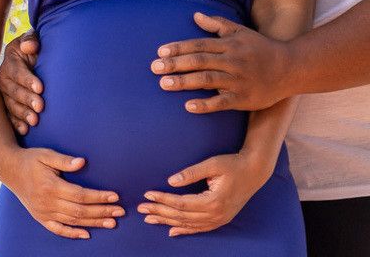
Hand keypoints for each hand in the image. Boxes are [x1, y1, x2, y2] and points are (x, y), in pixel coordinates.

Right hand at [0, 29, 43, 133]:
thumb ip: (31, 40)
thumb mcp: (31, 39)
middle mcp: (4, 79)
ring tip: (35, 121)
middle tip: (41, 107)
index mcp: (10, 62)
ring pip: (11, 105)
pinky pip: (9, 116)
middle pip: (14, 91)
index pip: (18, 72)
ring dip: (23, 114)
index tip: (41, 88)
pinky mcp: (8, 106)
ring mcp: (5, 94)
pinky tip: (25, 130)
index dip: (28, 80)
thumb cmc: (33, 49)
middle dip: (28, 99)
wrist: (30, 60)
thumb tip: (29, 47)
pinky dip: (16, 124)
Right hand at [0, 147, 124, 238]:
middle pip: (80, 211)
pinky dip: (73, 234)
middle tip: (120, 211)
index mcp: (51, 186)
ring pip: (73, 221)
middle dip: (102, 211)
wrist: (9, 169)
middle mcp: (48, 202)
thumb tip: (82, 162)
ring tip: (111, 222)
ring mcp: (44, 212)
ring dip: (94, 223)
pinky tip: (87, 234)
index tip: (115, 196)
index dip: (99, 197)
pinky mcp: (41, 217)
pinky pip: (59, 229)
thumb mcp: (46, 154)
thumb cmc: (30, 159)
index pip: (81, 195)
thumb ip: (64, 160)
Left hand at [138, 151, 272, 236]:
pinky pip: (199, 229)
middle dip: (159, 212)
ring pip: (188, 224)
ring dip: (168, 222)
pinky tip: (172, 231)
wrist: (254, 172)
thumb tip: (170, 181)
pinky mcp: (221, 219)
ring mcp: (219, 220)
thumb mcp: (212, 164)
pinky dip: (185, 230)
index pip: (181, 203)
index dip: (162, 199)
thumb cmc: (232, 164)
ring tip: (150, 219)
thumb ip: (191, 173)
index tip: (147, 194)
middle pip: (181, 216)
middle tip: (141, 208)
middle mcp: (216, 215)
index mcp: (213, 201)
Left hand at [150, 12, 292, 112]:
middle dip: (176, 64)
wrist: (290, 68)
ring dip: (184, 82)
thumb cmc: (260, 48)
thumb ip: (216, 24)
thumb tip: (195, 15)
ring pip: (207, 80)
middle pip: (199, 61)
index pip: (198, 45)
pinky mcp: (244, 99)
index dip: (179, 48)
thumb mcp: (239, 31)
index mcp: (229, 45)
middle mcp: (232, 61)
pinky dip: (205, 105)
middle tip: (154, 67)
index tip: (160, 51)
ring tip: (163, 84)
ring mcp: (238, 80)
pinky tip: (188, 106)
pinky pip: (222, 102)